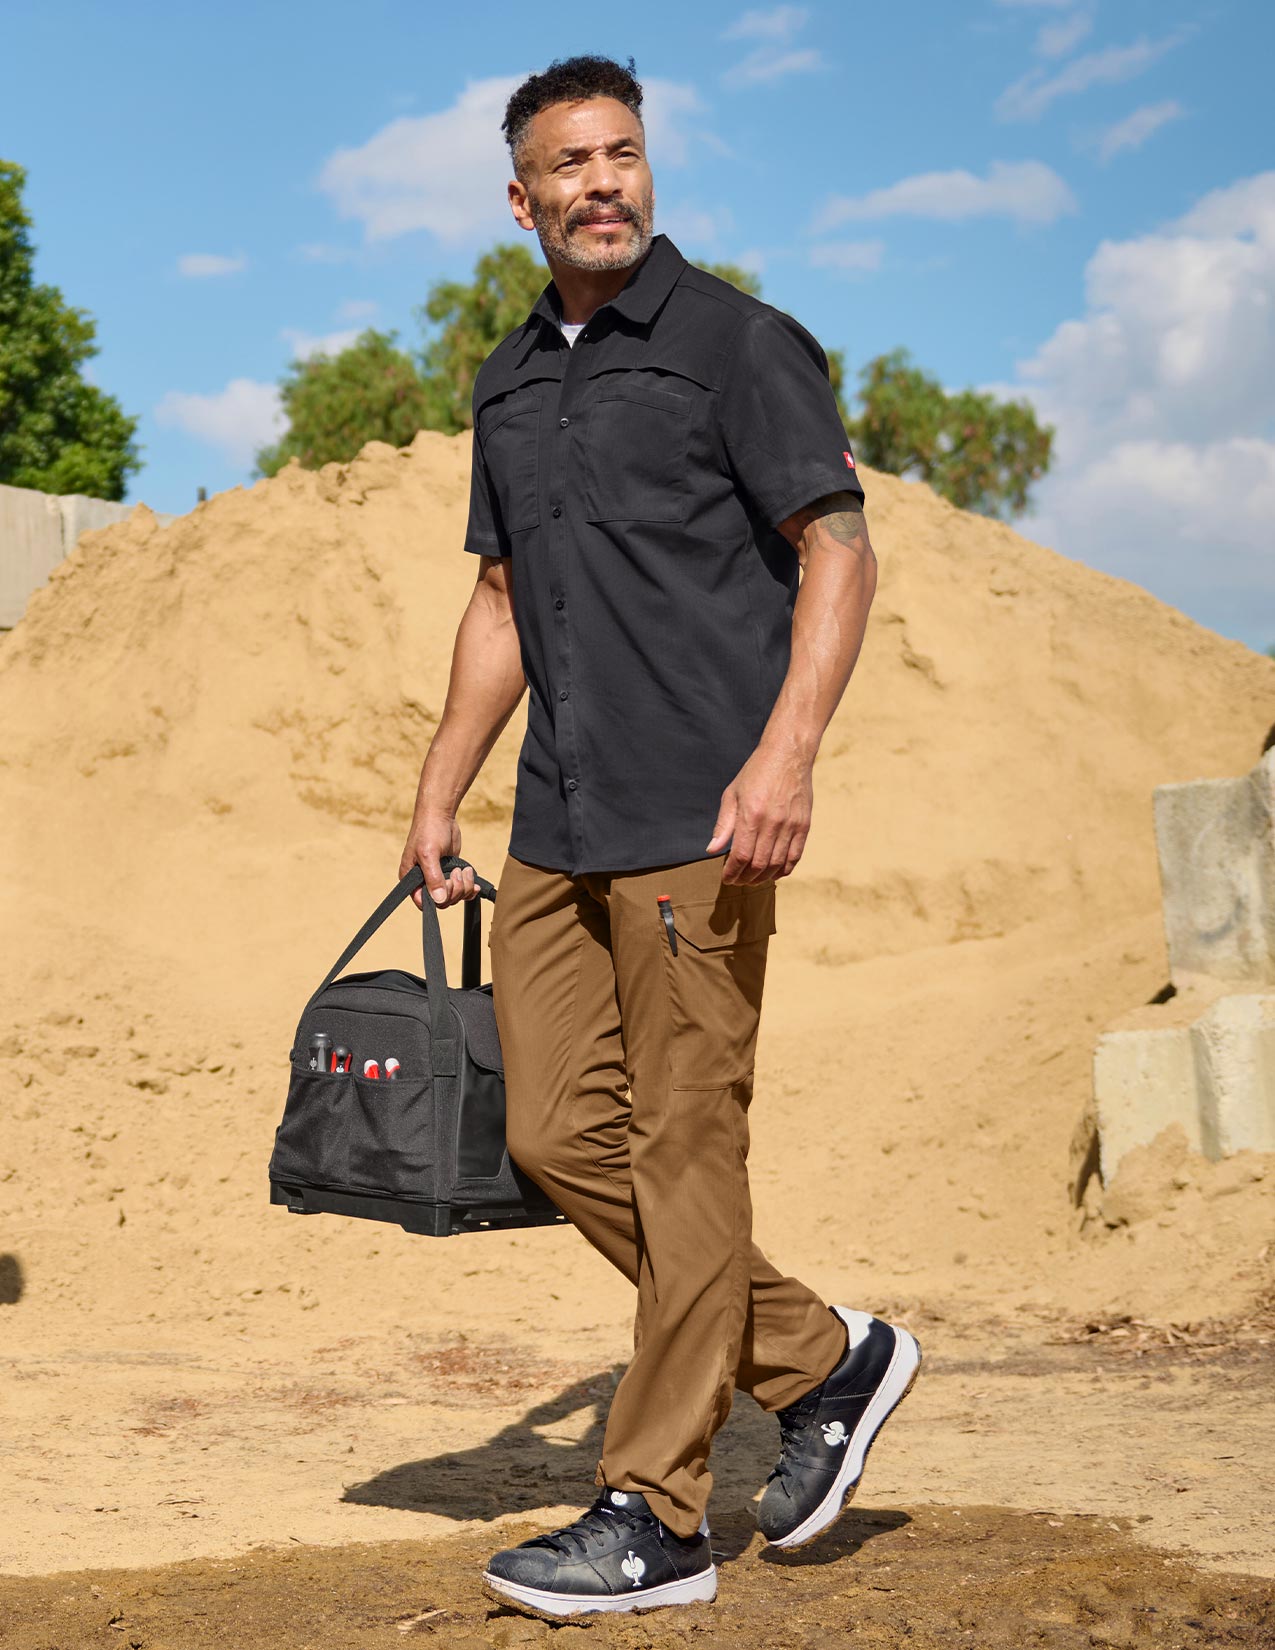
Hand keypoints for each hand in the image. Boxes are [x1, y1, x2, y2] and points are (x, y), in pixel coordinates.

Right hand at [398, 807, 477, 907]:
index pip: (424, 903)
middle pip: (442, 901)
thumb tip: (439, 899)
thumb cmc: (428, 831)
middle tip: (457, 873)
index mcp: (411, 880)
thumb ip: (433, 878)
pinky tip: (473, 881)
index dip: (438, 899)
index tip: (447, 884)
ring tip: (465, 871)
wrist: (440, 815)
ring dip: (464, 887)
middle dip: (455, 890)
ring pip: (454, 897)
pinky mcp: (451, 873)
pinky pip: (461, 889)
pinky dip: (469, 887)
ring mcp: (439, 877)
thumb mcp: (428, 854)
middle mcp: (424, 881)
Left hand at [705, 744, 813, 883]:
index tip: (726, 878)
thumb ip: (723, 825)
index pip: (740, 856)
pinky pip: (795, 857)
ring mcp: (791, 825)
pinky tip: (774, 872)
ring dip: (763, 877)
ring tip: (753, 879)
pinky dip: (784, 870)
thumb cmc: (756, 772)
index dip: (732, 872)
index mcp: (751, 815)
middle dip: (745, 878)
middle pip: (758, 864)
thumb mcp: (732, 794)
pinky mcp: (804, 825)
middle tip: (738, 880)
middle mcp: (772, 823)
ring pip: (777, 864)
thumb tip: (712, 850)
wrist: (788, 755)